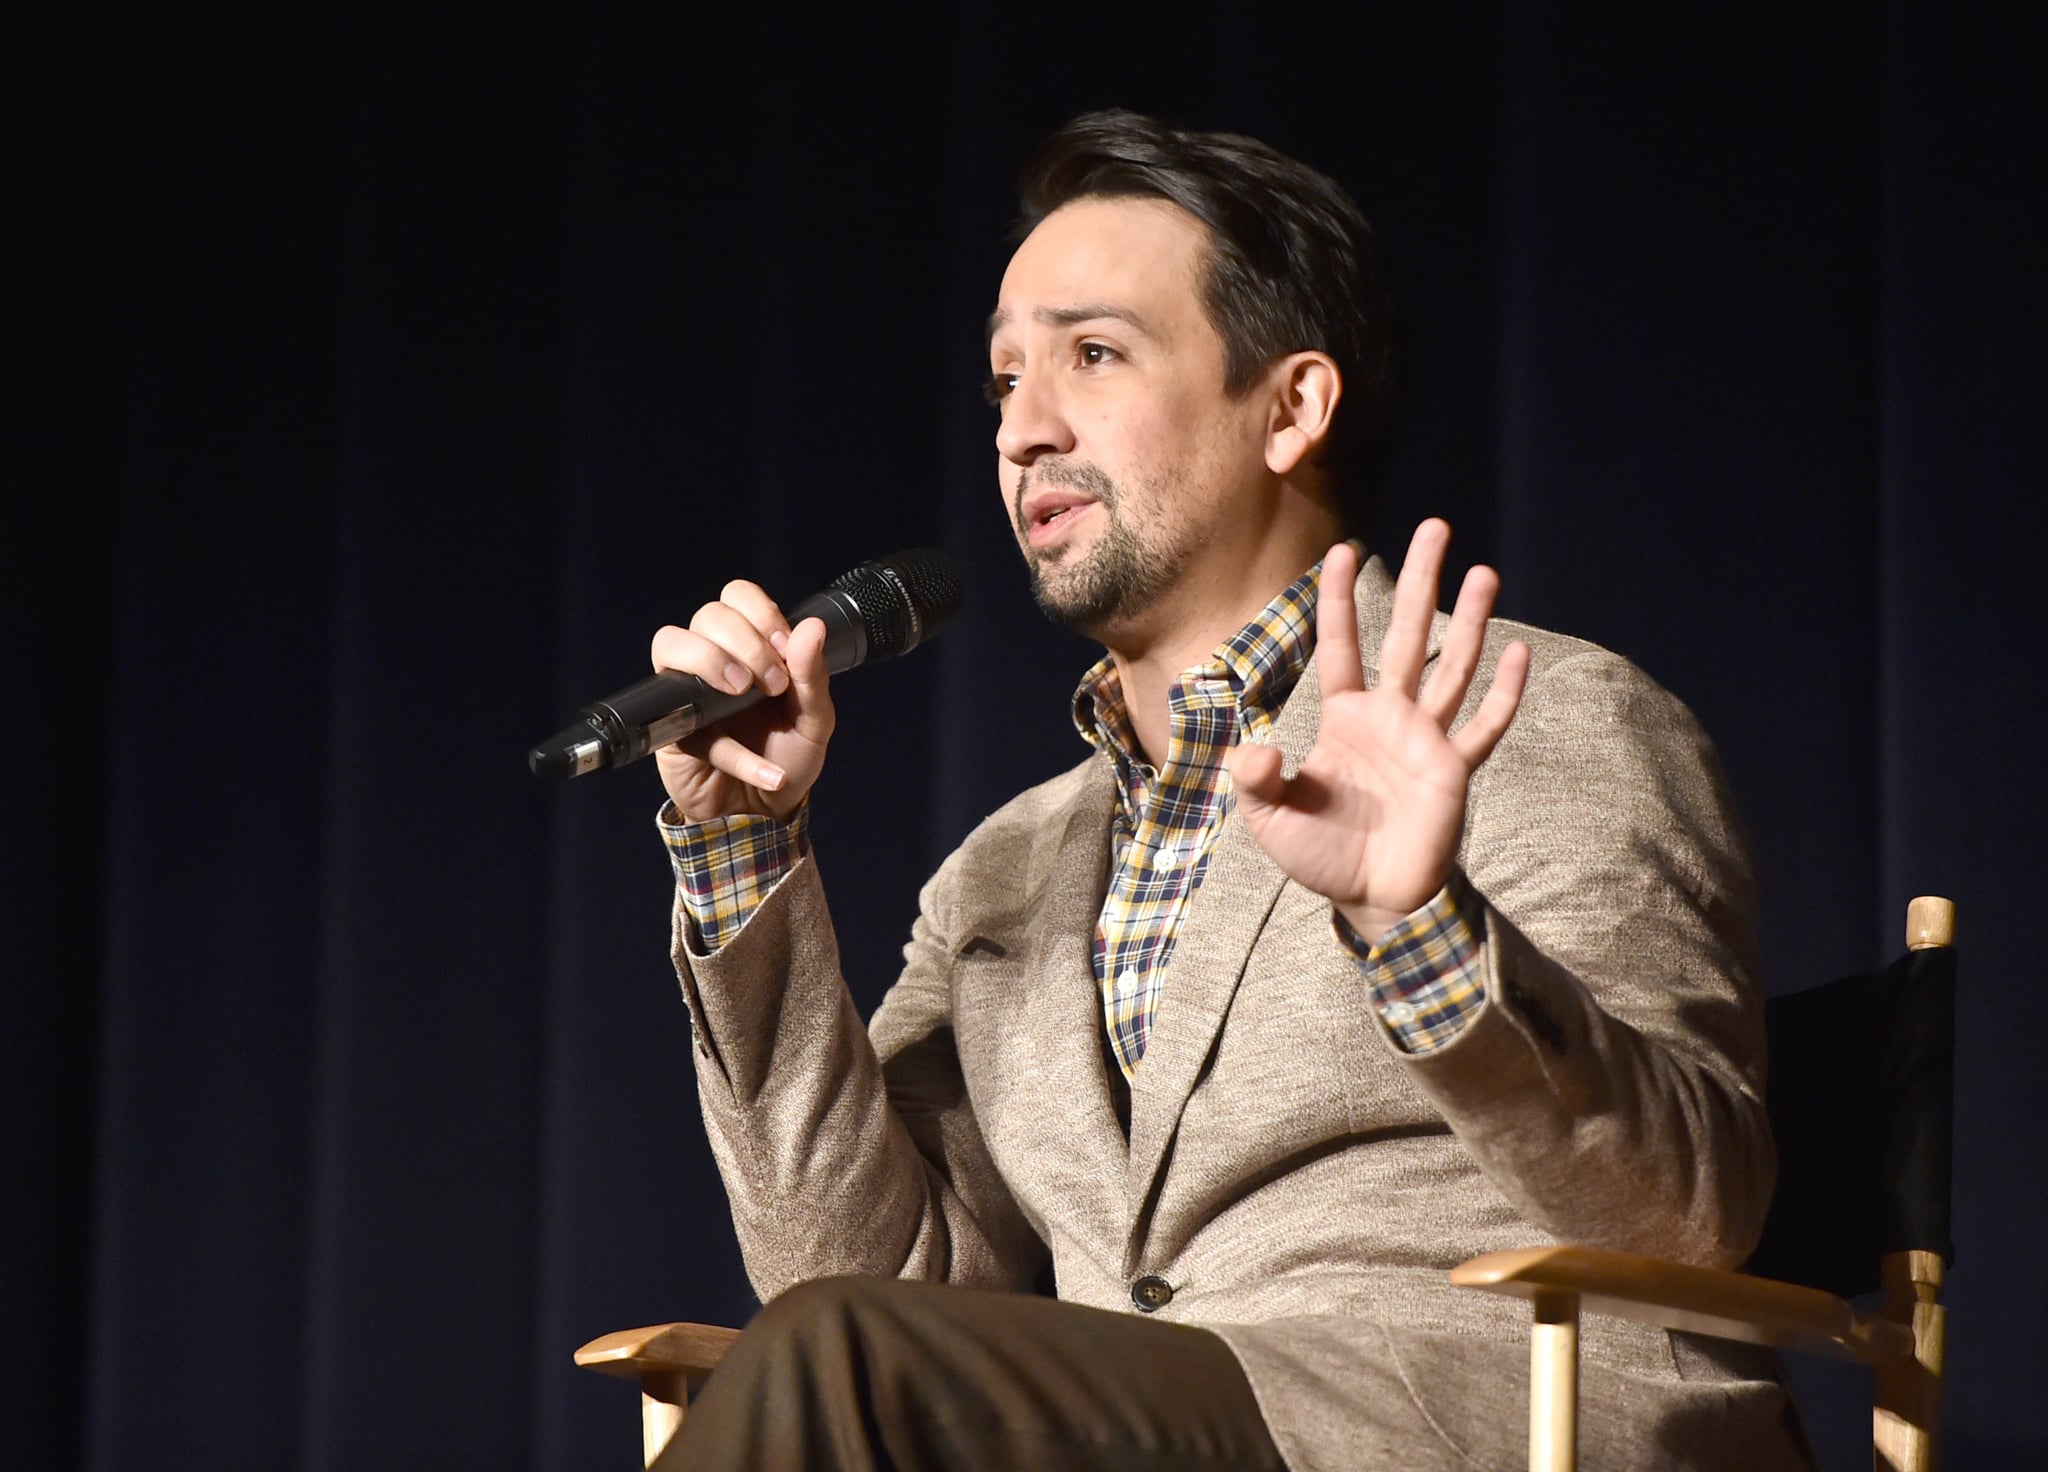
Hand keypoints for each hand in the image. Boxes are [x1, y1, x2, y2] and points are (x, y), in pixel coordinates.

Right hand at [649, 579, 835, 822]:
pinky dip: (731, 751)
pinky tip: (768, 772)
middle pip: (707, 615)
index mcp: (749, 649)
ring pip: (671, 644)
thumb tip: (811, 627)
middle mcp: (713, 661)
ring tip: (742, 694)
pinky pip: (683, 719)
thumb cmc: (786, 758)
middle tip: (772, 684)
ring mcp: (685, 692)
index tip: (786, 650)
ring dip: (712, 661)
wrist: (765, 815)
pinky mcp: (669, 730)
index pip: (737, 597)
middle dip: (745, 642)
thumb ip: (813, 675)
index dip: (760, 614)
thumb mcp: (814, 720)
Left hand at [1223, 522, 1528, 944]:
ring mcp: (1426, 739)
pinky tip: (1519, 652)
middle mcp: (1389, 716)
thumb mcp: (1270, 818)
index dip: (1339, 600)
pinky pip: (1484, 726)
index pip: (1341, 645)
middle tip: (1436, 527)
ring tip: (1486, 570)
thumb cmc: (1322, 856)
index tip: (1341, 550)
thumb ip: (1256, 781)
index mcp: (1344, 717)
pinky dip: (1504, 693)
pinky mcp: (1454, 770)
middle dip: (1421, 581)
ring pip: (1453, 665)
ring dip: (1472, 620)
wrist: (1374, 900)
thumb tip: (1254, 750)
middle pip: (1406, 633)